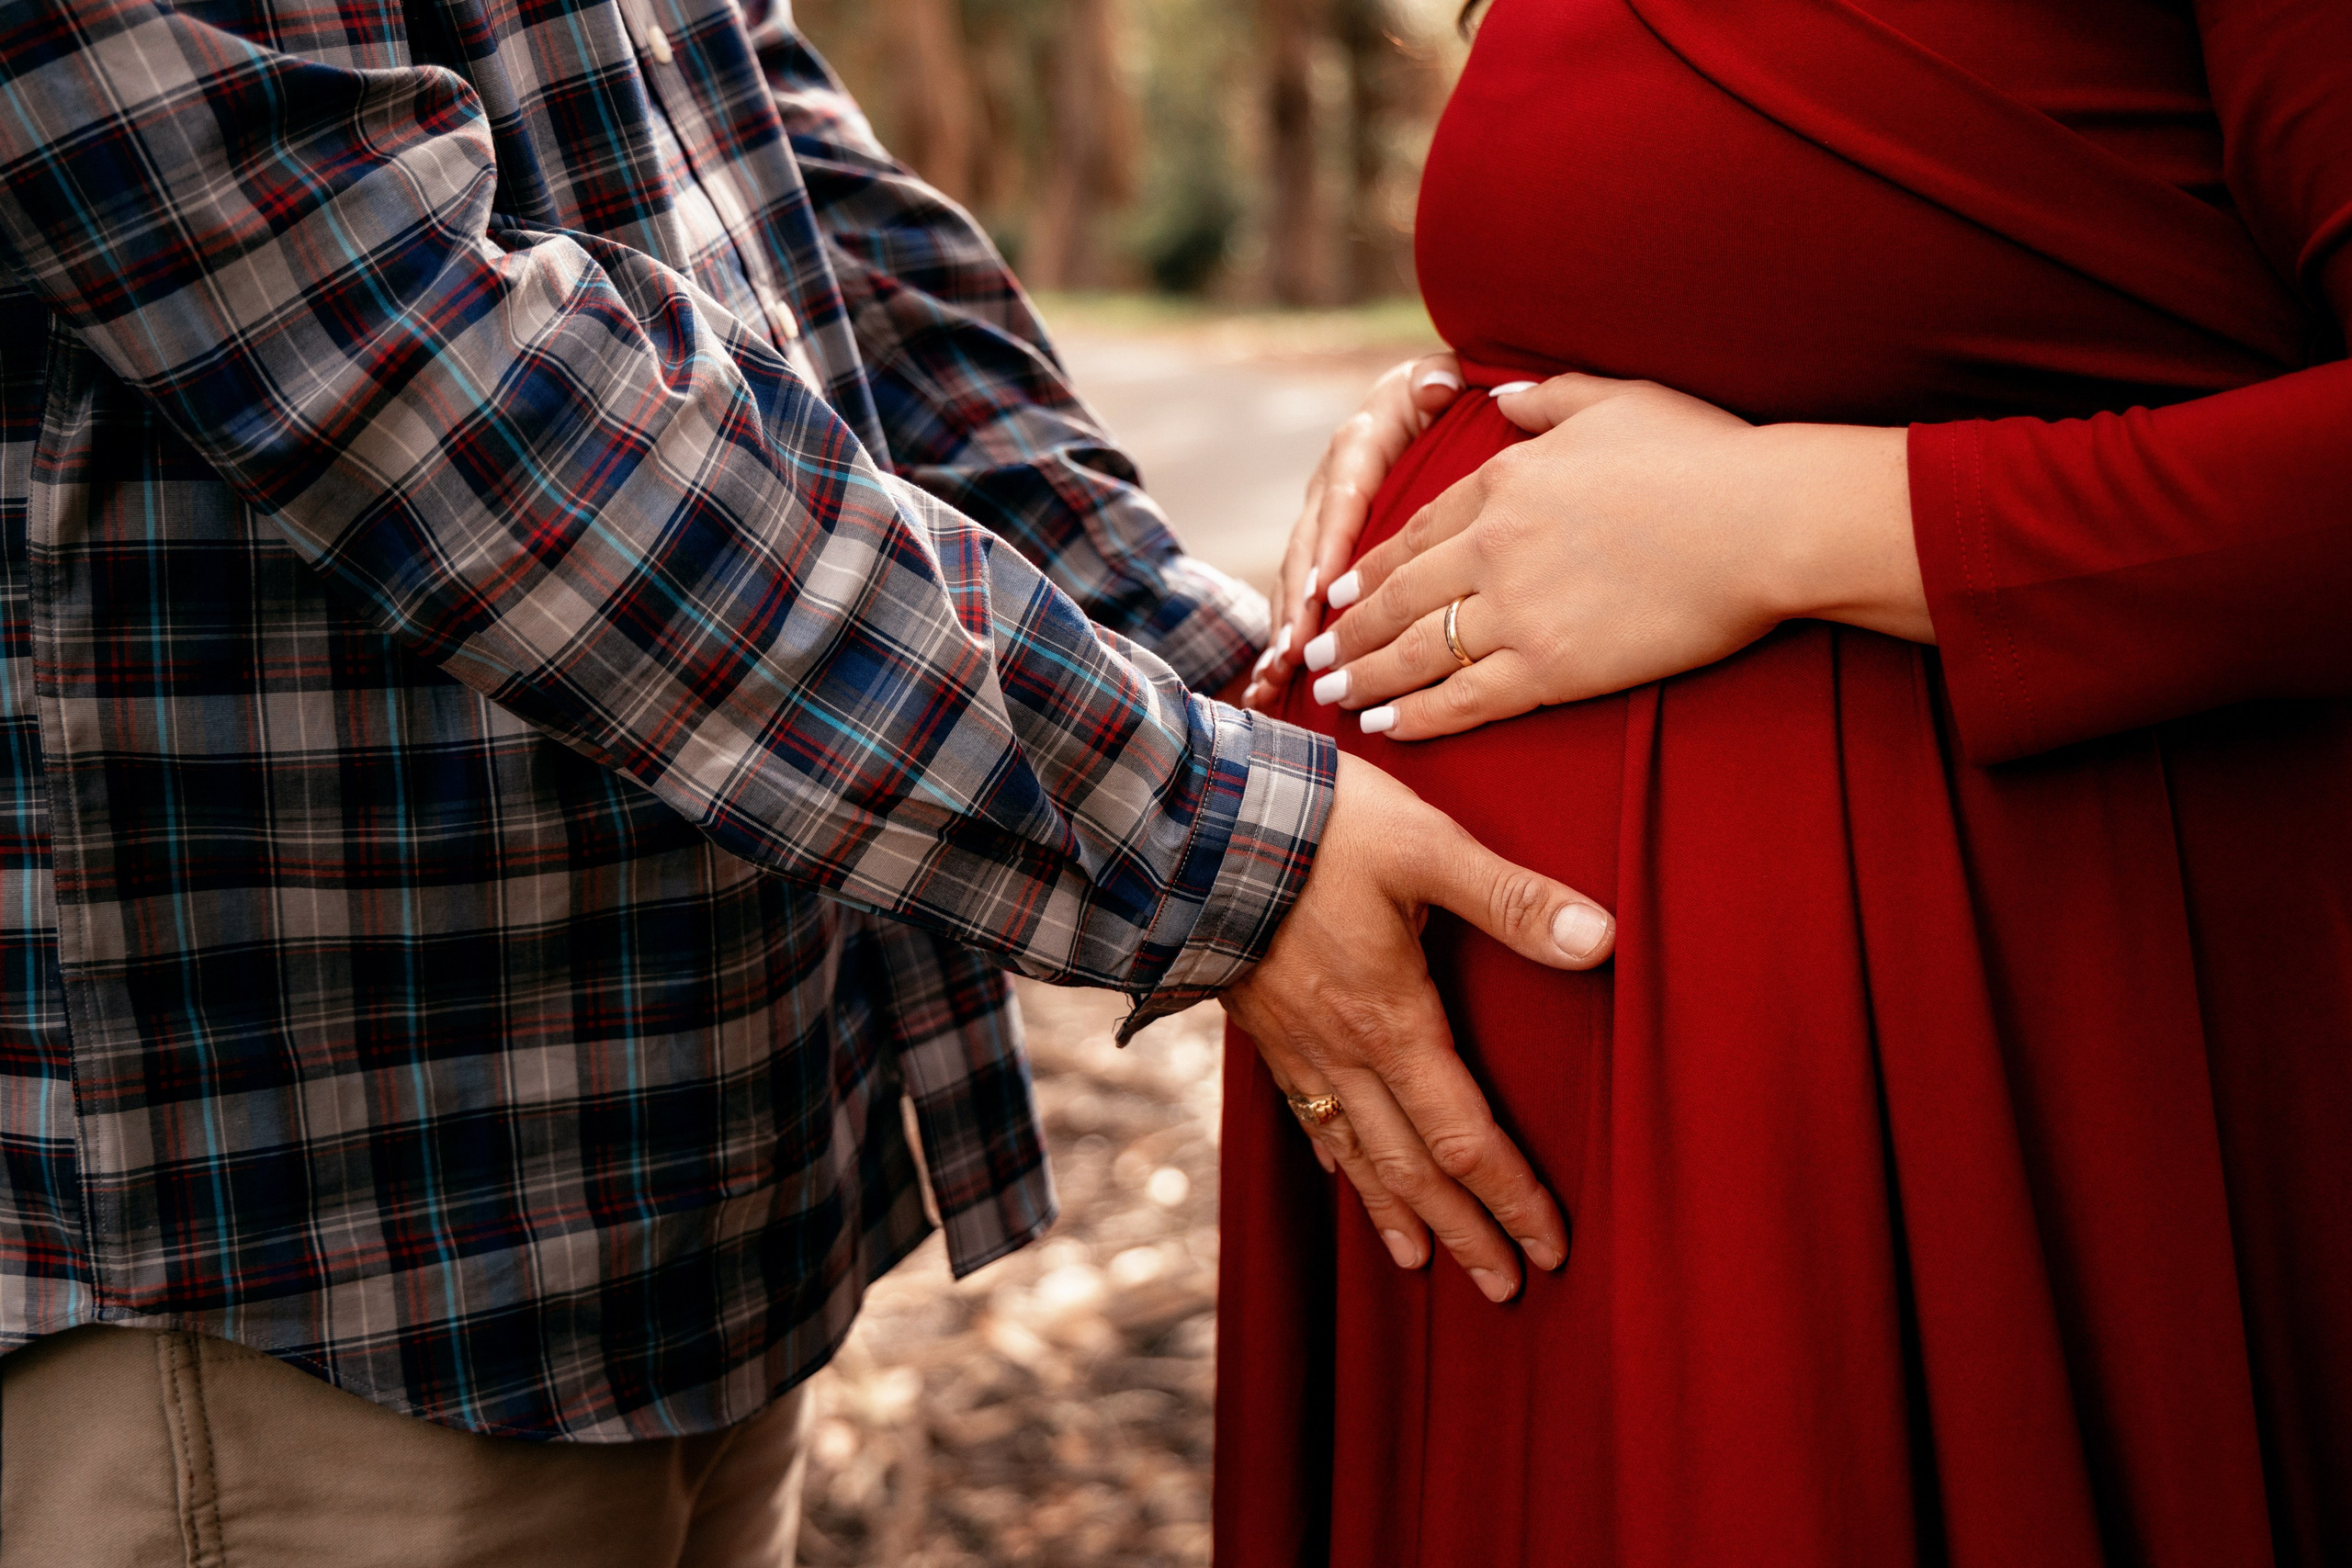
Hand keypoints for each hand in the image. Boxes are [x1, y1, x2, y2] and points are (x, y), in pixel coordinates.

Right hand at [1221, 752, 1615, 1301]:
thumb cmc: (1319, 829)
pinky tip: (1343, 1174)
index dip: (1511, 1197)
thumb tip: (1603, 939)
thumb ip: (1512, 898)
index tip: (1550, 1248)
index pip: (1464, 1137)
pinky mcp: (1261, 1025)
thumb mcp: (1427, 847)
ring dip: (1396, 1214)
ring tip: (1422, 1264)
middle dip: (1463, 1232)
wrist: (1193, 822)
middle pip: (1412, 1168)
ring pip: (1354, 1153)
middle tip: (1504, 1290)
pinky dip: (1334, 1158)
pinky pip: (1304, 1114)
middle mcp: (1343, 1052)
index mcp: (1391, 1022)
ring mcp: (1296, 1045)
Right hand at [1240, 353, 1465, 708]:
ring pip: (1296, 578)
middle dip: (1298, 602)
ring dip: (1286, 625)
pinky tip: (1271, 682)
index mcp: (1358, 445)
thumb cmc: (1440, 394)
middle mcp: (1329, 486)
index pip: (1343, 496)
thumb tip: (1437, 386)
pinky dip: (1286, 637)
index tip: (1325, 589)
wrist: (1426, 399)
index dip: (1331, 542)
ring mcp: (1320, 521)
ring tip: (1280, 671)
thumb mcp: (1440, 377)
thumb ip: (1438, 380)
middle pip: (1307, 547)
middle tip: (1296, 649)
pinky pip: (1299, 596)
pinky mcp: (1323, 550)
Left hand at [1297, 373, 1929, 740]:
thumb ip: (1550, 397)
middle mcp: (1494, 545)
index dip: (1373, 563)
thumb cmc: (1707, 455)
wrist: (1763, 522)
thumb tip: (1501, 391)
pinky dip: (1416, 716)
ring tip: (1332, 693)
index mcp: (1505, 480)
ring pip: (1415, 650)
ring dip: (1365, 675)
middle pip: (1399, 594)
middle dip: (1350, 627)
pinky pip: (1462, 698)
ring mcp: (1517, 610)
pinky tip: (1385, 727)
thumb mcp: (1617, 399)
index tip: (1341, 586)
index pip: (1418, 529)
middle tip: (1316, 650)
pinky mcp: (1551, 668)